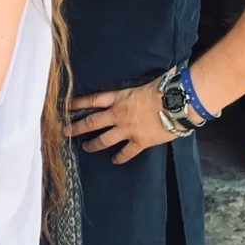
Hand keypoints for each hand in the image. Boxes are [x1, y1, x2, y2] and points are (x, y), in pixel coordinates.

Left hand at [67, 78, 182, 164]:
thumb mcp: (144, 83)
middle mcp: (118, 114)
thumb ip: (135, 88)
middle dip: (77, 127)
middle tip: (65, 131)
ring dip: (93, 145)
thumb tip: (137, 83)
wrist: (179, 103)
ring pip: (104, 140)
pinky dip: (120, 157)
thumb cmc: (165, 88)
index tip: (65, 107)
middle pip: (92, 122)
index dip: (77, 103)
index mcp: (119, 97)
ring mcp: (128, 129)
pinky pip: (126, 152)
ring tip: (85, 148)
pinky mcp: (140, 142)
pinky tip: (114, 161)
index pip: (92, 100)